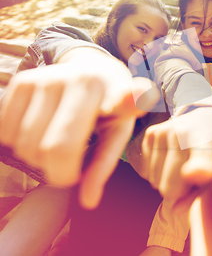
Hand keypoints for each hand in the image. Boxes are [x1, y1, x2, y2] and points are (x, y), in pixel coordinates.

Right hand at [0, 48, 158, 208]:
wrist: (91, 68)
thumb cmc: (108, 108)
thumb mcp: (117, 132)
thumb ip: (104, 165)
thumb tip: (88, 201)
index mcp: (114, 93)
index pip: (121, 101)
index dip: (132, 99)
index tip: (140, 97)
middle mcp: (80, 80)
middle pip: (54, 149)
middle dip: (59, 173)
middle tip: (69, 168)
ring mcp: (48, 78)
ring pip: (26, 145)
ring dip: (37, 160)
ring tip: (56, 146)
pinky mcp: (23, 81)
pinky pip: (6, 132)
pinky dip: (18, 144)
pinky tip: (38, 133)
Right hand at [133, 105, 211, 200]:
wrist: (202, 115)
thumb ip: (200, 192)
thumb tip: (175, 210)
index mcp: (207, 143)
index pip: (198, 164)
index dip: (195, 172)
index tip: (192, 173)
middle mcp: (183, 134)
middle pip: (169, 189)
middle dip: (179, 190)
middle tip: (191, 175)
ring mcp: (164, 132)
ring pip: (155, 182)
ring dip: (168, 179)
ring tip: (182, 162)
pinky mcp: (150, 134)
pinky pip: (146, 172)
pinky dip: (158, 171)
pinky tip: (170, 158)